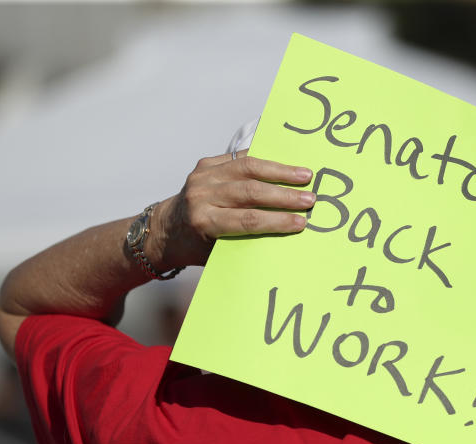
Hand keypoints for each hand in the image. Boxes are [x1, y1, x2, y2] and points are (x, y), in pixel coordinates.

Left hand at [156, 150, 314, 266]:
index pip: (247, 220)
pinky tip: (284, 165)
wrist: (165, 228)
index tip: (301, 222)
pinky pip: (240, 159)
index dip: (277, 221)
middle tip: (310, 198)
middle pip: (250, 192)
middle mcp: (200, 196)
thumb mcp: (218, 252)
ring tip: (304, 175)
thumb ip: (245, 240)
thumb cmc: (196, 246)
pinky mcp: (205, 164)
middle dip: (284, 195)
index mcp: (203, 222)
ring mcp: (201, 176)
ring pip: (247, 168)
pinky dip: (264, 162)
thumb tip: (284, 233)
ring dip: (280, 171)